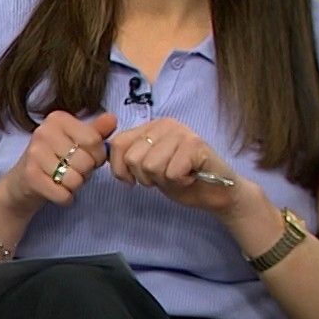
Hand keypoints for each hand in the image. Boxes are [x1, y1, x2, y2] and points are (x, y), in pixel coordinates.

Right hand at [0, 110, 117, 214]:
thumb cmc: (54, 159)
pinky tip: (56, 191)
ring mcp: (34, 153)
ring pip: (75, 179)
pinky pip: (63, 194)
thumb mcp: (76, 142)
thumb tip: (112, 119)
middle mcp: (43, 131)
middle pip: (86, 161)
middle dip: (85, 172)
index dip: (97, 155)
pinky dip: (65, 198)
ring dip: (75, 186)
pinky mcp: (30, 176)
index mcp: (57, 119)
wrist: (22, 183)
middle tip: (72, 170)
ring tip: (63, 180)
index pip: (94, 140)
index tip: (86, 157)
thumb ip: (96, 131)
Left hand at [108, 118, 244, 213]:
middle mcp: (166, 124)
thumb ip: (129, 158)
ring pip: (150, 166)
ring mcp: (182, 133)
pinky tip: (190, 178)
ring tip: (179, 176)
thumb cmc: (181, 180)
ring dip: (164, 180)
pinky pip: (171, 172)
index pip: (118, 144)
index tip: (132, 180)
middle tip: (165, 177)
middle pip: (133, 158)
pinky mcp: (196, 146)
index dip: (119, 169)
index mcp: (151, 127)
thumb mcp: (148, 168)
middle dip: (146, 178)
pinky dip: (179, 183)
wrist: (217, 194)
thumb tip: (102, 155)